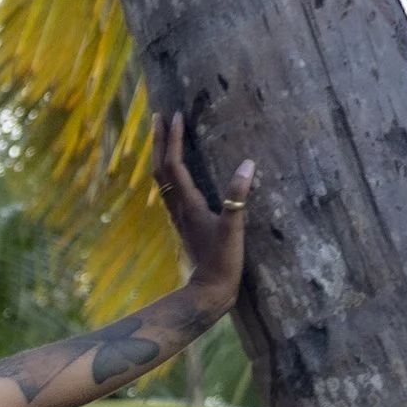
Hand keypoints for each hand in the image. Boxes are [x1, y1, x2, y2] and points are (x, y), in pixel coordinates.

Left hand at [153, 111, 253, 313]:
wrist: (208, 292)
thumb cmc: (222, 262)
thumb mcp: (234, 229)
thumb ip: (238, 198)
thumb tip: (247, 164)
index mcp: (188, 205)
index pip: (175, 164)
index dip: (174, 139)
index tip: (176, 115)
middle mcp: (177, 208)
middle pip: (160, 167)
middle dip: (159, 141)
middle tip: (159, 116)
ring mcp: (178, 216)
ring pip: (162, 178)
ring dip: (160, 154)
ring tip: (163, 135)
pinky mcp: (184, 223)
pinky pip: (170, 190)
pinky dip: (169, 171)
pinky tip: (176, 169)